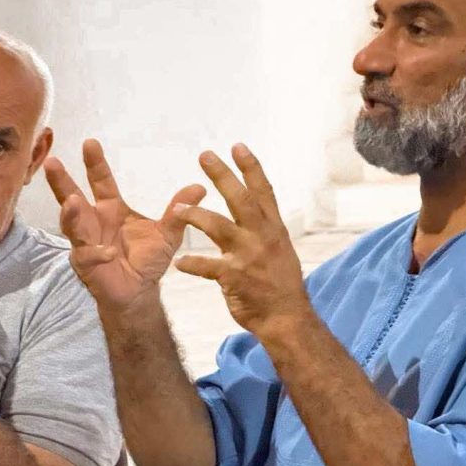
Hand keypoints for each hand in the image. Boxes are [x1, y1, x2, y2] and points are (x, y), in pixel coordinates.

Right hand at [44, 139, 205, 310]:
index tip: (90, 143)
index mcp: (111, 208)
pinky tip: (108, 252)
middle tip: (53, 163)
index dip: (95, 163)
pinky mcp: (87, 264)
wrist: (140, 292)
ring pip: (72, 225)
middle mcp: (94, 221)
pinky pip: (88, 256)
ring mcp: (86, 242)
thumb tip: (200, 187)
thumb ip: (178, 211)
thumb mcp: (167, 234)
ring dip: (71, 214)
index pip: (100, 181)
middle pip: (72, 197)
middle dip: (62, 181)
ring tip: (72, 202)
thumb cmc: (148, 259)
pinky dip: (96, 253)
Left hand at [173, 144, 311, 338]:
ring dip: (196, 214)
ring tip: (178, 208)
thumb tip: (257, 212)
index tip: (238, 146)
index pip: (262, 191)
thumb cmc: (281, 286)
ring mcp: (249, 256)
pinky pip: (207, 266)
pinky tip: (179, 262)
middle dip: (222, 175)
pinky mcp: (234, 277)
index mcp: (274, 228)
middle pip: (240, 199)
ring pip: (218, 226)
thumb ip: (266, 231)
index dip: (251, 167)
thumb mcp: (280, 251)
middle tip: (204, 155)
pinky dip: (191, 263)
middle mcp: (262, 236)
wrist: (287, 319)